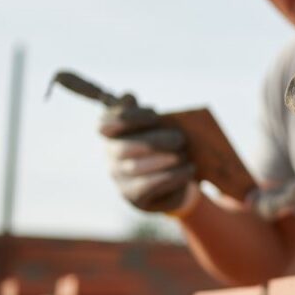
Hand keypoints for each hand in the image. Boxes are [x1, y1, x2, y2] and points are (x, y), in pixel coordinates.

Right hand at [99, 96, 196, 213]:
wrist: (176, 180)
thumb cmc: (163, 146)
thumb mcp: (154, 127)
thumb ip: (140, 112)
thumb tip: (126, 96)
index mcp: (111, 137)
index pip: (105, 126)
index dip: (128, 117)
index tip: (155, 113)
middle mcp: (111, 159)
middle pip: (123, 148)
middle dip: (153, 141)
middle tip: (179, 138)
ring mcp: (120, 180)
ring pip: (135, 168)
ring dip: (163, 159)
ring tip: (184, 155)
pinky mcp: (135, 198)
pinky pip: (150, 186)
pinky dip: (173, 176)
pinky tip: (189, 169)